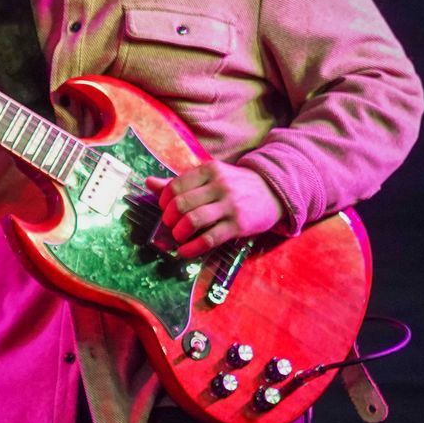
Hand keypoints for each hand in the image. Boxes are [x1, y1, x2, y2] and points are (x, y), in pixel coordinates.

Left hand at [144, 162, 283, 256]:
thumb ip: (180, 182)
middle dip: (169, 218)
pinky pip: (209, 239)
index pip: (176, 186)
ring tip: (178, 236)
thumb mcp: (210, 177)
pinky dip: (192, 248)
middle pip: (181, 204)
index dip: (164, 201)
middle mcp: (220, 186)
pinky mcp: (239, 225)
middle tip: (170, 224)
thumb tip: (149, 182)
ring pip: (193, 220)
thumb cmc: (235, 185)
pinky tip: (185, 251)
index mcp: (209, 170)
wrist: (274, 191)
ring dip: (179, 232)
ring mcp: (230, 205)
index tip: (165, 208)